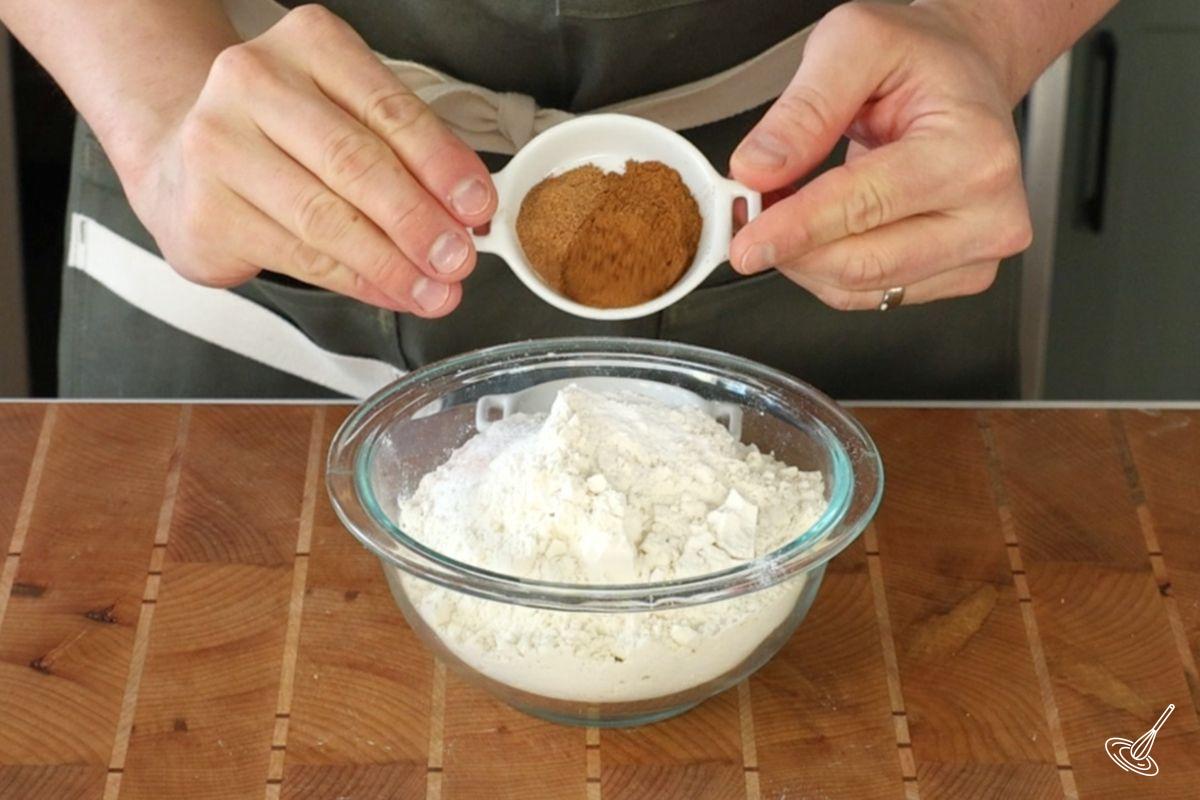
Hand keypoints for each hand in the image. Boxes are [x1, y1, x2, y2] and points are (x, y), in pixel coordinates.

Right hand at [123, 4, 492, 316]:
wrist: (183, 159)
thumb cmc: (283, 137)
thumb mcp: (350, 117)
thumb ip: (408, 154)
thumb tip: (468, 211)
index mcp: (308, 45)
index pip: (388, 108)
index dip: (441, 163)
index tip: (477, 204)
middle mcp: (254, 84)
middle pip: (355, 162)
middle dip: (418, 221)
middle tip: (458, 258)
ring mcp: (219, 147)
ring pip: (326, 218)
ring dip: (392, 264)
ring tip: (434, 289)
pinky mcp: (206, 212)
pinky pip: (300, 257)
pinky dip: (357, 281)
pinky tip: (389, 291)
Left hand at [729, 1, 1032, 310]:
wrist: (963, 74)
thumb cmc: (921, 59)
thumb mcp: (854, 44)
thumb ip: (804, 110)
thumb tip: (759, 169)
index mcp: (974, 153)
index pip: (866, 208)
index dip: (795, 229)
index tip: (746, 244)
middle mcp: (989, 213)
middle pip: (861, 263)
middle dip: (789, 246)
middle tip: (747, 212)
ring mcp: (977, 251)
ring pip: (859, 288)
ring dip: (802, 258)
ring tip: (782, 208)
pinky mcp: (956, 275)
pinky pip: (868, 295)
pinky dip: (823, 268)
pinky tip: (813, 229)